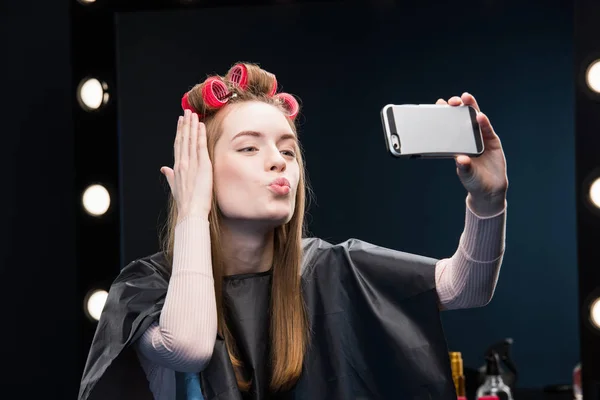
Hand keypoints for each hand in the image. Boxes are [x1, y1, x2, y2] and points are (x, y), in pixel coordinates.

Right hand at [160, 109, 212, 221]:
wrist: (190, 212)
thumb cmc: (185, 203)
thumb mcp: (175, 188)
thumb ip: (170, 176)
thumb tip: (164, 169)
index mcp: (177, 168)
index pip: (178, 146)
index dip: (179, 132)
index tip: (181, 122)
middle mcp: (182, 163)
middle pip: (183, 139)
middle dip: (185, 124)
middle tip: (186, 111)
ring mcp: (191, 164)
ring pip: (190, 140)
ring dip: (192, 126)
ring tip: (193, 113)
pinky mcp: (202, 166)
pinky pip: (200, 147)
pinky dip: (200, 135)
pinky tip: (201, 125)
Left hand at [436, 93, 507, 215]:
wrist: (490, 189)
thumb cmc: (473, 180)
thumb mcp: (466, 174)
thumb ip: (464, 167)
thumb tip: (460, 159)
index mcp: (456, 144)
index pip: (449, 126)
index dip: (444, 114)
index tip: (439, 104)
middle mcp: (467, 138)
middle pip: (461, 118)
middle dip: (457, 107)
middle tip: (452, 101)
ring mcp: (480, 137)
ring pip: (475, 119)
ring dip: (471, 108)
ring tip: (466, 98)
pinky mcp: (491, 140)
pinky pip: (487, 129)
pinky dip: (484, 122)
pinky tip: (479, 116)